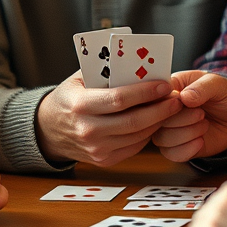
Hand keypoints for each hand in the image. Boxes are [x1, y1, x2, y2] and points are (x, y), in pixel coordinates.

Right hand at [35, 71, 180, 165]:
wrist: (48, 129)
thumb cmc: (69, 97)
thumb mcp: (79, 78)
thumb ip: (106, 71)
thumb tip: (140, 66)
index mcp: (80, 105)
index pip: (119, 99)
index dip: (145, 92)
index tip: (164, 85)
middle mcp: (88, 130)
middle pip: (133, 121)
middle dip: (160, 110)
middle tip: (177, 99)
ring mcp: (96, 149)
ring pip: (137, 136)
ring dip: (158, 122)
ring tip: (171, 109)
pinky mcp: (103, 160)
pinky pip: (133, 147)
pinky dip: (148, 134)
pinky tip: (156, 122)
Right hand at [153, 71, 226, 161]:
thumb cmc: (222, 95)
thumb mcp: (218, 84)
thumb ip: (202, 87)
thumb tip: (184, 97)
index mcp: (169, 88)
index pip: (152, 96)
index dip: (166, 102)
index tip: (183, 103)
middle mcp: (163, 110)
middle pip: (155, 119)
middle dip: (181, 119)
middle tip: (201, 113)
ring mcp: (168, 129)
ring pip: (161, 138)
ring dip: (186, 133)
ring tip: (204, 124)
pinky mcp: (176, 147)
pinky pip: (171, 154)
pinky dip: (187, 149)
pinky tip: (201, 141)